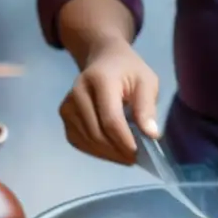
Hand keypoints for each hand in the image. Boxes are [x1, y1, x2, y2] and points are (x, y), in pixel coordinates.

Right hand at [59, 38, 159, 164]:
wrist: (104, 59)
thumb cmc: (129, 71)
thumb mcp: (147, 82)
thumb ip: (147, 107)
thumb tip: (151, 135)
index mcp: (99, 80)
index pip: (110, 119)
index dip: (124, 140)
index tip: (140, 154)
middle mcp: (78, 92)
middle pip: (97, 133)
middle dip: (118, 151)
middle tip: (137, 158)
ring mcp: (67, 105)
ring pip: (88, 141)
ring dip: (109, 154)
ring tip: (127, 155)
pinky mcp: (65, 116)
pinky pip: (80, 142)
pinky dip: (97, 151)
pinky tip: (113, 150)